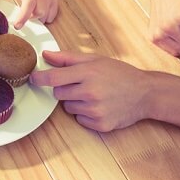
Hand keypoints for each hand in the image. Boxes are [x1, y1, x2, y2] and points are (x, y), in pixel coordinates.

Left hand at [0, 0, 58, 28]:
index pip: (29, 3)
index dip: (24, 16)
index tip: (17, 25)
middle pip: (39, 12)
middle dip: (30, 19)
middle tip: (20, 19)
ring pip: (46, 15)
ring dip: (37, 19)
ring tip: (28, 14)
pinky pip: (52, 14)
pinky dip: (45, 18)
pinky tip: (37, 13)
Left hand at [30, 50, 151, 131]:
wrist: (146, 94)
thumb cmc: (121, 74)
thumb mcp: (95, 60)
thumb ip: (68, 58)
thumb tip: (46, 55)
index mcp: (88, 74)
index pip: (53, 78)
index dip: (39, 78)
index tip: (33, 78)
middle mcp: (90, 93)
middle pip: (58, 94)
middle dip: (65, 90)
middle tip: (82, 85)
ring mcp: (95, 110)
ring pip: (68, 108)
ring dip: (76, 102)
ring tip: (95, 95)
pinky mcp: (100, 125)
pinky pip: (80, 120)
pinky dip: (86, 115)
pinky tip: (100, 106)